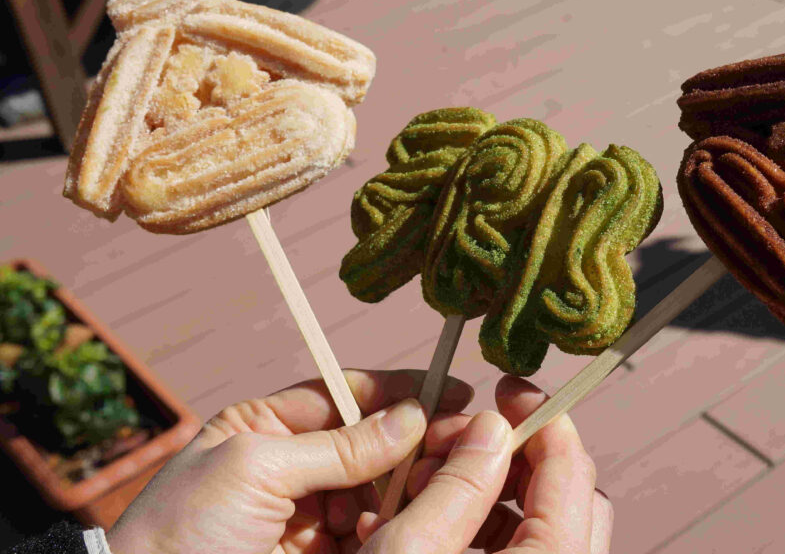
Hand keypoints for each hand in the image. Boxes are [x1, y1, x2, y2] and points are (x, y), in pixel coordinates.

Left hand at [107, 370, 473, 553]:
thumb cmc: (181, 528)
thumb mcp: (255, 468)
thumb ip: (337, 446)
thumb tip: (411, 416)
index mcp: (267, 426)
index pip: (346, 397)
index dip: (398, 392)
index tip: (451, 391)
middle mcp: (292, 467)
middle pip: (371, 445)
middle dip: (412, 445)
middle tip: (460, 441)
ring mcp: (307, 516)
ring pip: (379, 492)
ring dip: (407, 490)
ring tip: (438, 486)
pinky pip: (371, 535)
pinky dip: (391, 531)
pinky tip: (402, 529)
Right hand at [358, 375, 612, 553]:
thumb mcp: (409, 550)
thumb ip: (460, 483)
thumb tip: (494, 426)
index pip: (573, 471)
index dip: (541, 417)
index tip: (506, 388)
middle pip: (572, 496)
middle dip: (511, 457)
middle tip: (454, 443)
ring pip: (548, 525)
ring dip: (491, 493)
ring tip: (421, 486)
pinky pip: (524, 553)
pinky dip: (483, 530)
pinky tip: (422, 522)